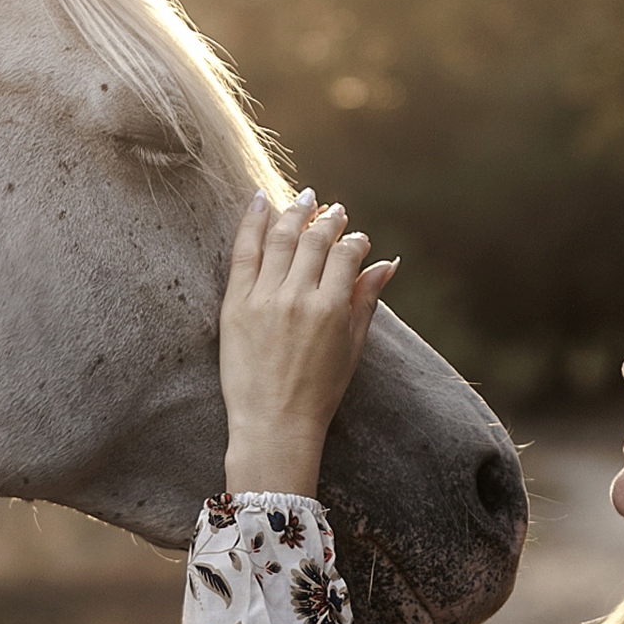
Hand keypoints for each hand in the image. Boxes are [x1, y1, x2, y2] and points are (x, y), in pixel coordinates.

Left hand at [219, 188, 397, 495]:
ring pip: (280, 238)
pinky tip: (260, 201)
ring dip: (294, 212)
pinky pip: (244, 251)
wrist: (272, 424)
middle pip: (314, 240)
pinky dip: (252, 222)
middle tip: (333, 209)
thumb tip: (387, 264)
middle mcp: (298, 297)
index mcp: (331, 309)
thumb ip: (366, 301)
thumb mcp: (352, 348)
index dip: (354, 240)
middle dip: (327, 219)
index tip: (356, 237)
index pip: (346, 255)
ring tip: (304, 199)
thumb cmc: (318, 393)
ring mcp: (264, 298)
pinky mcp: (235, 303)